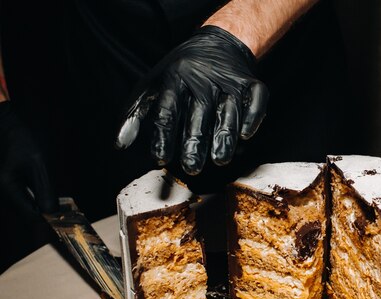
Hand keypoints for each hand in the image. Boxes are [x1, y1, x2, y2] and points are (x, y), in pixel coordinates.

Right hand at [0, 101, 57, 215]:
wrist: (9, 126)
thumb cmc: (22, 140)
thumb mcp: (38, 164)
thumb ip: (45, 189)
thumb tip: (52, 212)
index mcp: (9, 188)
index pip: (30, 215)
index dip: (48, 221)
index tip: (65, 222)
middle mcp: (6, 192)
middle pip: (28, 214)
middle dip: (47, 217)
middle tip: (67, 217)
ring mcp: (10, 190)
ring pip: (29, 208)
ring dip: (45, 210)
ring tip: (63, 211)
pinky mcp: (15, 187)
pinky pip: (28, 200)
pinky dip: (41, 202)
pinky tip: (52, 201)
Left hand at [115, 25, 268, 173]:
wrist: (220, 43)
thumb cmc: (181, 72)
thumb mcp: (152, 84)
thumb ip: (134, 114)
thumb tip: (120, 145)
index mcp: (174, 79)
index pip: (167, 111)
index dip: (163, 136)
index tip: (161, 159)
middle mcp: (202, 80)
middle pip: (198, 114)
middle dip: (195, 142)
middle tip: (191, 167)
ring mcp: (228, 81)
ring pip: (227, 111)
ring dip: (224, 135)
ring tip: (219, 159)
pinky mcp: (250, 84)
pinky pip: (254, 101)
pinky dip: (252, 117)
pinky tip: (246, 135)